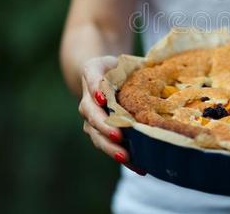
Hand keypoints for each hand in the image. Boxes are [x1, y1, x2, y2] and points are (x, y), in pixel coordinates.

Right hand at [79, 56, 144, 174]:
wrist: (108, 76)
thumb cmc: (113, 66)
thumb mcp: (109, 62)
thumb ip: (106, 74)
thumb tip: (106, 92)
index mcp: (90, 84)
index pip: (91, 92)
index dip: (96, 98)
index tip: (105, 101)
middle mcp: (89, 106)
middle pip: (93, 122)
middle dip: (105, 131)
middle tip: (118, 138)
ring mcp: (96, 122)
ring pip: (100, 139)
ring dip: (112, 150)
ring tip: (126, 158)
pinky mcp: (108, 134)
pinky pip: (114, 148)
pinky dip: (127, 159)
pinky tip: (141, 168)